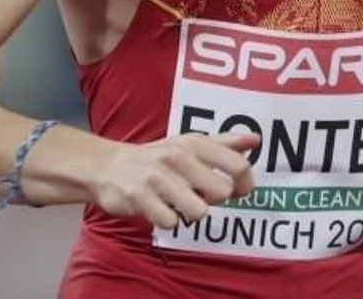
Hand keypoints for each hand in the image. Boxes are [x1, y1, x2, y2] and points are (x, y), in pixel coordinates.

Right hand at [91, 130, 258, 228]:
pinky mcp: (140, 197)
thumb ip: (223, 143)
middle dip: (212, 199)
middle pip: (222, 193)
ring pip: (199, 212)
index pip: (238, 165)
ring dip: (189, 213)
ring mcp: (158, 177)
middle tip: (197, 194)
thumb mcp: (188, 144)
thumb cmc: (155, 158)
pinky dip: (167, 220)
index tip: (239, 191)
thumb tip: (255, 139)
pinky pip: (171, 222)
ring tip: (176, 202)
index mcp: (193, 143)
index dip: (245, 183)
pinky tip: (158, 208)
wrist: (106, 166)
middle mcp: (177, 157)